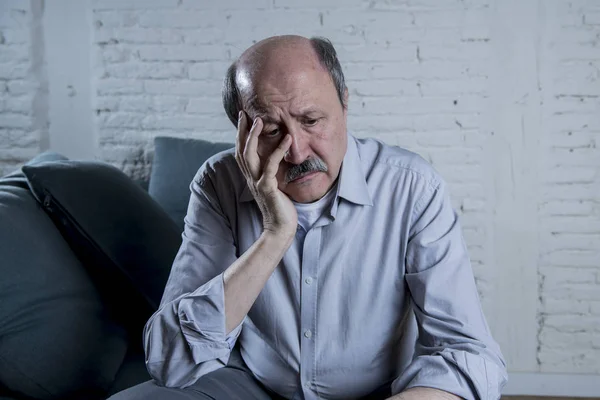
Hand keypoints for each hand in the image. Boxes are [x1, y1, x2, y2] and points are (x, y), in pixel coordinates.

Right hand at [235, 111, 297, 237]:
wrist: (280, 229)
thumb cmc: (280, 208)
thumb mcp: (274, 186)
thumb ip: (272, 172)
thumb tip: (278, 159)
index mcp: (252, 177)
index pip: (241, 152)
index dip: (240, 135)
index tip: (244, 118)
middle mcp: (251, 178)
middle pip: (240, 150)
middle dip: (241, 131)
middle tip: (244, 113)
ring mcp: (258, 183)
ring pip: (249, 156)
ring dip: (253, 137)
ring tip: (260, 120)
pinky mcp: (267, 188)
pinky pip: (270, 166)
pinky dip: (278, 150)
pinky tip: (287, 139)